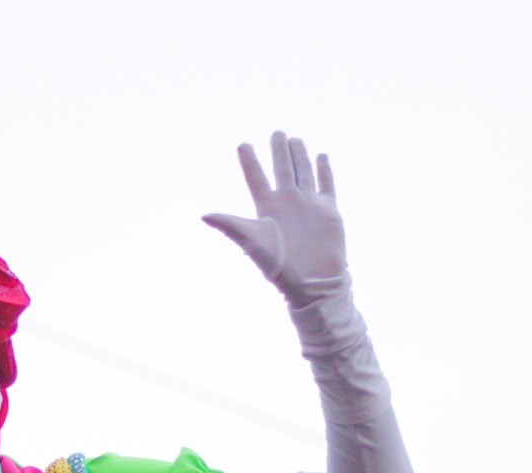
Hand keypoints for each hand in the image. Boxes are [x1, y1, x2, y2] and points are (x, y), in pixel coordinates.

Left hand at [202, 131, 347, 304]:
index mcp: (267, 208)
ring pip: (303, 173)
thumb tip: (203, 215)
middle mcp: (287, 203)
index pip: (256, 178)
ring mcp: (308, 205)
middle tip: (276, 132)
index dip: (250, 161)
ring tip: (294, 139)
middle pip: (282, 170)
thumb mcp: (252, 241)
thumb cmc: (279, 265)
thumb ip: (230, 225)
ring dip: (299, 156)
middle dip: (279, 151)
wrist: (312, 281)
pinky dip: (324, 170)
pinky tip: (321, 156)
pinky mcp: (328, 211)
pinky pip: (326, 185)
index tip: (243, 144)